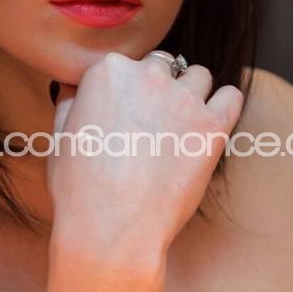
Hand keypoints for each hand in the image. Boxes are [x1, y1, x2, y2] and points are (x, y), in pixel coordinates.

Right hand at [46, 52, 244, 271]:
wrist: (111, 227)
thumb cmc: (80, 189)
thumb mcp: (61, 135)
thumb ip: (72, 101)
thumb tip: (75, 87)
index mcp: (108, 71)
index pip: (127, 64)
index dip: (127, 91)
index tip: (125, 117)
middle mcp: (148, 75)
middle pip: (163, 67)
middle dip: (158, 90)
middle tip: (152, 126)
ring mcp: (184, 99)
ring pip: (198, 77)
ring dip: (192, 94)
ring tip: (180, 127)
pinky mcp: (212, 125)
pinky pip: (231, 97)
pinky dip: (224, 105)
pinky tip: (211, 124)